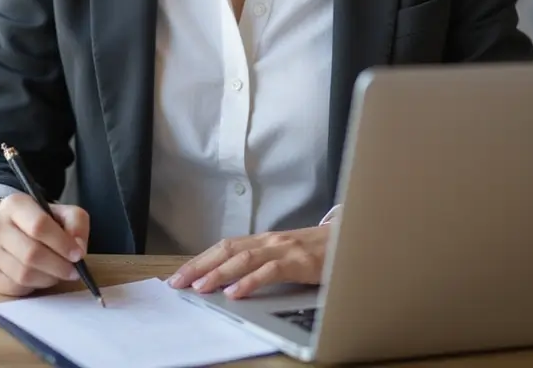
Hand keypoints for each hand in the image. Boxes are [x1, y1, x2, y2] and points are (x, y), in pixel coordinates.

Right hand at [0, 193, 89, 297]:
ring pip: (22, 274)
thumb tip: (78, 249)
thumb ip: (76, 224)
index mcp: (15, 204)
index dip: (62, 243)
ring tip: (58, 274)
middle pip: (31, 253)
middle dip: (57, 266)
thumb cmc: (38, 220)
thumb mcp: (61, 212)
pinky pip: (13, 288)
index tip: (78, 254)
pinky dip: (33, 287)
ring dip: (47, 278)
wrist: (7, 226)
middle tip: (73, 271)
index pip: (39, 226)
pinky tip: (41, 278)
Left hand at [167, 225, 329, 299]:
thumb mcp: (288, 256)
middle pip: (227, 249)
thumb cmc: (321, 252)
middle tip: (177, 282)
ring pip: (245, 258)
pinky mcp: (301, 262)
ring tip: (200, 288)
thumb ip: (265, 264)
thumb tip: (233, 281)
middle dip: (200, 265)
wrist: (355, 240)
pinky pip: (270, 271)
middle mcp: (271, 240)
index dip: (201, 259)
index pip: (226, 246)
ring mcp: (286, 249)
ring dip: (219, 273)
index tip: (180, 275)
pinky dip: (250, 281)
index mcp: (266, 240)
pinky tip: (235, 293)